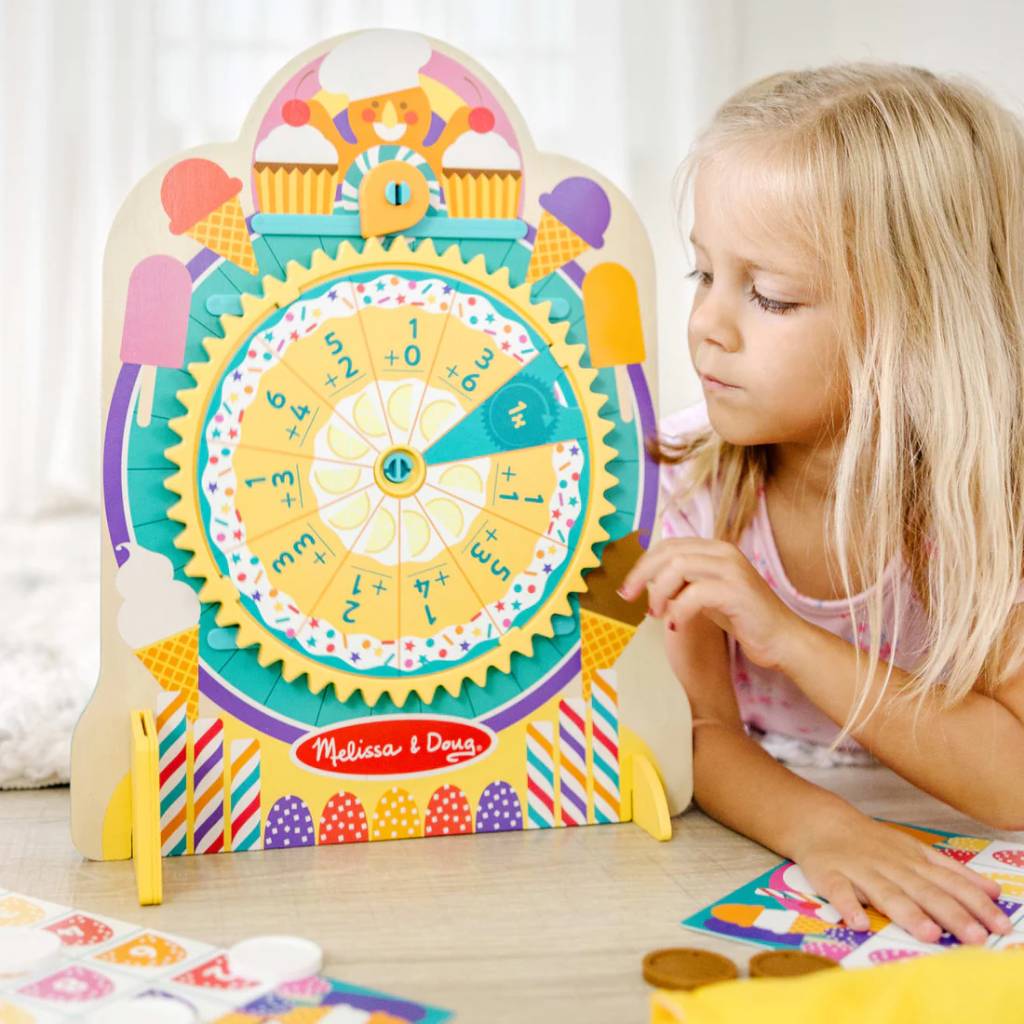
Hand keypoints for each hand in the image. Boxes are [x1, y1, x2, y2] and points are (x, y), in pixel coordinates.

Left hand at [619, 537, 808, 671]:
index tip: (627, 587)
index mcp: (715, 549)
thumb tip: (648, 582)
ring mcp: (732, 569)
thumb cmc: (744, 618)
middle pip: (668, 551)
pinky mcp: (737, 591)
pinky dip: (678, 610)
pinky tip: (675, 625)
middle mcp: (724, 552)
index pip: (668, 545)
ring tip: (656, 614)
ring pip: (678, 567)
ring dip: (658, 593)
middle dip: (642, 574)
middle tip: (628, 598)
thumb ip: (684, 583)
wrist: (782, 639)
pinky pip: (694, 594)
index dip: (643, 564)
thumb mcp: (707, 594)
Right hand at [796, 811, 1012, 944]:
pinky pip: (839, 891)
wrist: (821, 821)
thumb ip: (952, 871)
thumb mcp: (915, 850)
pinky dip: (848, 906)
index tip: (1000, 925)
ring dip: (907, 912)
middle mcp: (891, 866)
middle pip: (924, 891)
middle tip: (976, 937)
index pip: (950, 883)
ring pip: (886, 892)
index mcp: (913, 861)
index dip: (976, 904)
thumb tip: (994, 891)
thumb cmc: (872, 842)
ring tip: (928, 933)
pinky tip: (858, 922)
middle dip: (951, 914)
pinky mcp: (829, 875)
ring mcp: (860, 870)